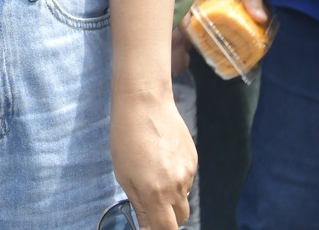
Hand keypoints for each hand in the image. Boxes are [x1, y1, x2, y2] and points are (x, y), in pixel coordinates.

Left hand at [111, 90, 195, 229]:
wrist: (145, 102)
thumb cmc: (126, 136)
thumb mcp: (123, 174)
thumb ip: (139, 204)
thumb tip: (146, 225)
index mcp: (155, 192)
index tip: (148, 228)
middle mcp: (176, 186)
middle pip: (179, 219)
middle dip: (166, 220)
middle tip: (150, 207)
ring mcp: (189, 173)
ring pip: (183, 199)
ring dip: (170, 197)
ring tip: (152, 173)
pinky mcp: (194, 161)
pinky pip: (187, 180)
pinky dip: (176, 179)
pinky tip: (161, 161)